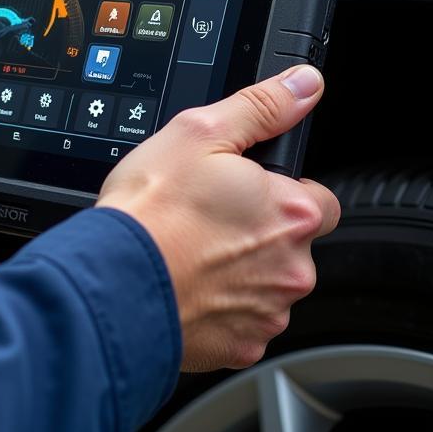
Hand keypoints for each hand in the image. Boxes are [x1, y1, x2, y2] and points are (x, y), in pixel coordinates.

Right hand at [97, 65, 338, 371]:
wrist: (113, 281)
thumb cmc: (150, 212)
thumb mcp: (200, 132)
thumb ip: (262, 107)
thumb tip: (304, 85)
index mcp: (291, 211)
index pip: (319, 199)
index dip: (281, 191)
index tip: (246, 192)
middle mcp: (293, 267)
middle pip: (292, 245)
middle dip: (259, 234)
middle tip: (207, 220)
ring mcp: (268, 311)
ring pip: (267, 285)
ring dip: (240, 272)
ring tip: (191, 252)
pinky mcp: (243, 347)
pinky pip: (242, 322)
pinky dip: (221, 308)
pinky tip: (187, 285)